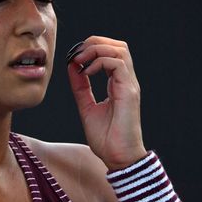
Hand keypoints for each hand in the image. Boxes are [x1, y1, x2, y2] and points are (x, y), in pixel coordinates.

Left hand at [66, 36, 147, 169]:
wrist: (118, 158)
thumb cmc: (106, 138)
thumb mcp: (86, 107)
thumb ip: (80, 87)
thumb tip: (72, 67)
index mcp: (118, 84)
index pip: (111, 53)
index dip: (92, 49)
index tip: (73, 58)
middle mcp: (126, 81)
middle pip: (118, 46)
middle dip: (95, 43)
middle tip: (76, 54)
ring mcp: (129, 85)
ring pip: (120, 49)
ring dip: (96, 49)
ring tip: (80, 60)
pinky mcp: (128, 92)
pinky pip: (117, 64)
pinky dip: (99, 62)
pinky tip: (87, 73)